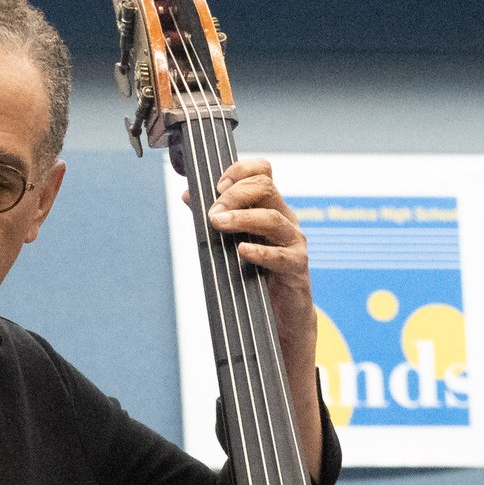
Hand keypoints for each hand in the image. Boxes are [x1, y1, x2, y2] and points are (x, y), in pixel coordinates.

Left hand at [202, 158, 314, 368]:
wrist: (282, 314)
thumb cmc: (256, 274)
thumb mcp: (232, 241)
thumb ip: (214, 218)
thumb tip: (187, 196)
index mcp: (270, 206)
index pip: (263, 172)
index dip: (240, 171)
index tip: (217, 185)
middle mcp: (284, 218)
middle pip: (266, 188)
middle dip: (235, 195)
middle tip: (212, 213)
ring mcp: (293, 241)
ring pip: (272, 218)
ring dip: (242, 218)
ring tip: (218, 223)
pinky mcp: (297, 266)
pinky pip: (281, 255)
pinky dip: (261, 251)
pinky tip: (242, 251)